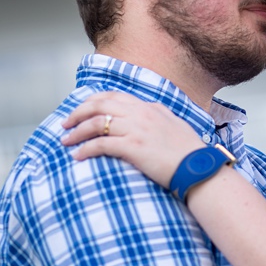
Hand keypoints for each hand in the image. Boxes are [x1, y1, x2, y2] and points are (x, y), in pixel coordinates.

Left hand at [61, 91, 205, 187]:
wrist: (199, 169)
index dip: (92, 101)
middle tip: (65, 124)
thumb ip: (155, 117)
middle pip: (99, 105)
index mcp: (149, 107)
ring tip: (65, 141)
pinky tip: (77, 156)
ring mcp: (136, 129)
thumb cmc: (188, 153)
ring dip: (77, 132)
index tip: (80, 110)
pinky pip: (101, 144)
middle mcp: (141, 114)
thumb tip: (142, 116)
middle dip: (78, 113)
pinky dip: (85, 149)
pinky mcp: (133, 147)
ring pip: (96, 123)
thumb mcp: (172, 125)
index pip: (114, 96)